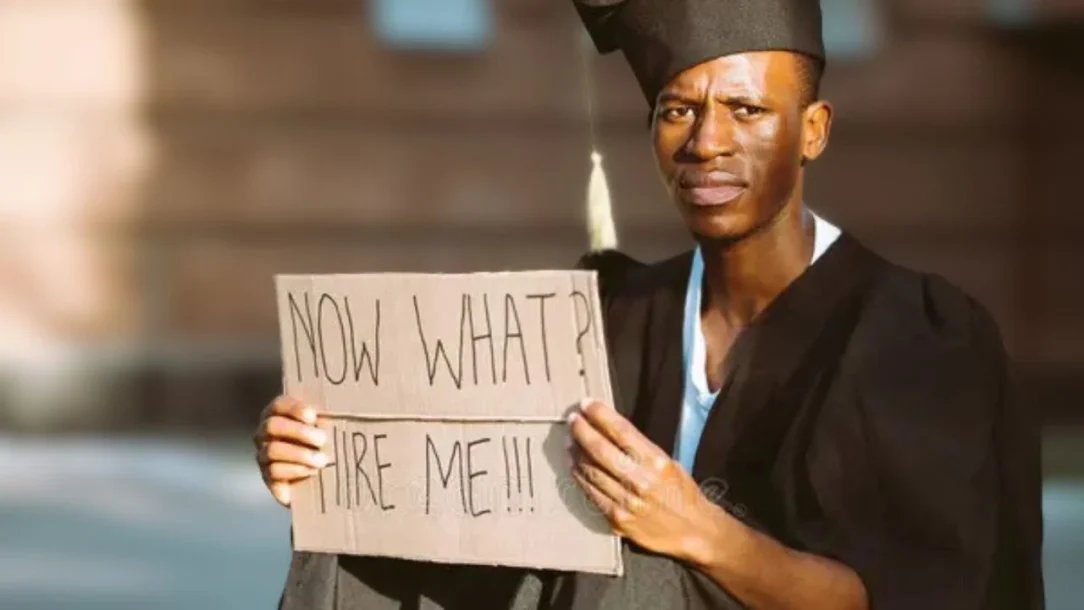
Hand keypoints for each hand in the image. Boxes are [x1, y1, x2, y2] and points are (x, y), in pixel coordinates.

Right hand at [253, 395, 328, 506]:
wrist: (322, 480)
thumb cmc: (325, 445)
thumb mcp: (327, 429)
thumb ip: (326, 418)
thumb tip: (332, 415)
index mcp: (279, 415)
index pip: (280, 404)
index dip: (295, 409)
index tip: (313, 416)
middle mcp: (266, 433)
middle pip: (272, 425)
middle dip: (299, 431)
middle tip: (322, 439)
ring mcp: (263, 454)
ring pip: (273, 449)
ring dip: (300, 454)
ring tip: (321, 460)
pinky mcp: (267, 476)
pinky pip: (274, 471)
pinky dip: (295, 470)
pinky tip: (311, 471)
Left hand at [568, 400, 721, 562]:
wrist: (694, 532)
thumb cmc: (682, 493)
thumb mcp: (668, 461)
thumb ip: (640, 447)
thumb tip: (610, 428)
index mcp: (656, 462)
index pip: (620, 431)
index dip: (599, 414)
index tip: (586, 404)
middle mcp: (640, 481)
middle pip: (600, 449)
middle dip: (581, 430)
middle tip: (572, 419)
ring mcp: (626, 502)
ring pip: (590, 471)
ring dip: (576, 452)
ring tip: (570, 441)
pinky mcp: (617, 519)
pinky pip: (591, 493)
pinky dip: (580, 477)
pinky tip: (575, 466)